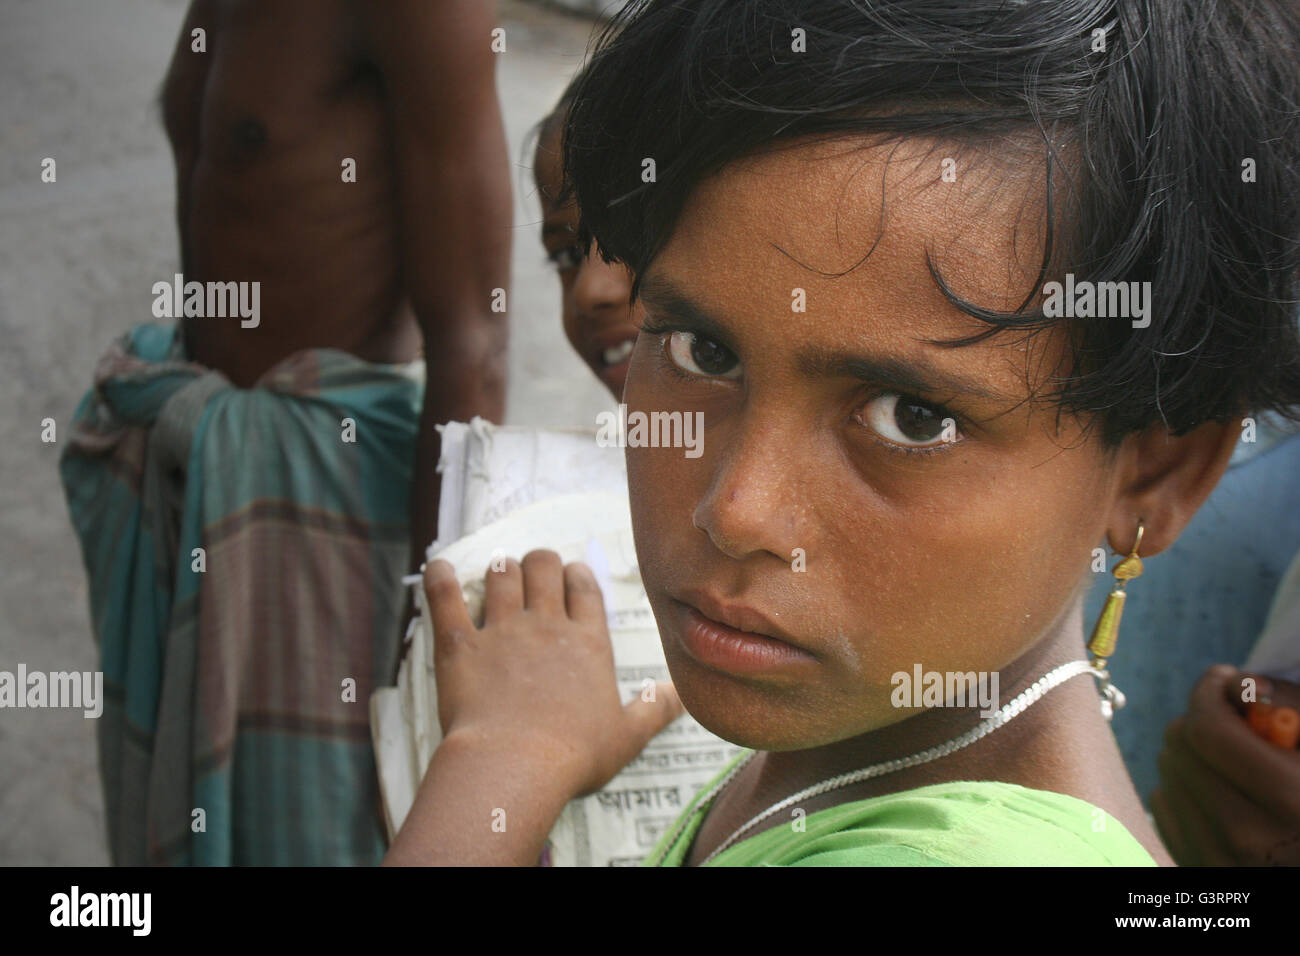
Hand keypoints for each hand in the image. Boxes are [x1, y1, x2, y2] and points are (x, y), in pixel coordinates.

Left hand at [385, 550, 682, 864]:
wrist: (514, 765)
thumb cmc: (573, 756)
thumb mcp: (626, 737)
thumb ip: (654, 711)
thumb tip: (678, 695)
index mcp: (587, 643)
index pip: (585, 588)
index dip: (578, 575)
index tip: (573, 576)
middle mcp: (545, 626)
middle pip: (544, 567)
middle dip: (540, 562)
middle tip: (535, 573)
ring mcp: (500, 631)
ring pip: (501, 575)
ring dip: (501, 569)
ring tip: (498, 575)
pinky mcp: (460, 645)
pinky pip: (445, 597)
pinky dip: (439, 578)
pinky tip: (439, 567)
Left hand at [1151, 664, 1299, 864]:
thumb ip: (1282, 701)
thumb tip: (1229, 681)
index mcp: (1293, 800)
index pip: (1209, 731)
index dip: (1209, 693)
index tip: (1223, 680)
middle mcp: (1251, 838)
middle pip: (1180, 746)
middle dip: (1201, 720)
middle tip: (1231, 720)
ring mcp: (1219, 859)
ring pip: (1167, 770)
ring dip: (1191, 752)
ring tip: (1233, 759)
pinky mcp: (1196, 867)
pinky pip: (1163, 801)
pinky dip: (1184, 785)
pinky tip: (1222, 789)